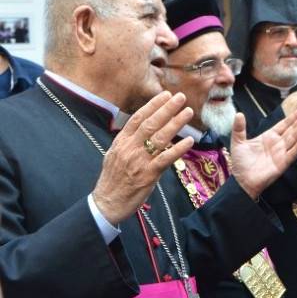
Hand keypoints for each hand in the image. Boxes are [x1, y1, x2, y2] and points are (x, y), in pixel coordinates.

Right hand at [93, 91, 193, 225]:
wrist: (107, 203)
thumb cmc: (113, 179)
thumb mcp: (115, 155)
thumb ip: (129, 141)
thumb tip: (143, 128)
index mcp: (121, 142)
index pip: (138, 118)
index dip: (153, 105)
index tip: (165, 94)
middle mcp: (130, 148)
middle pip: (150, 124)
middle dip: (167, 109)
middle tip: (181, 97)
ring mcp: (139, 161)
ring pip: (160, 138)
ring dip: (176, 123)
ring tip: (188, 112)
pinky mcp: (148, 175)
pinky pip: (166, 159)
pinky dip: (178, 149)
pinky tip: (189, 141)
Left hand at [231, 107, 296, 199]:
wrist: (241, 181)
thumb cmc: (240, 163)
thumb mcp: (238, 142)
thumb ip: (239, 128)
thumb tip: (239, 113)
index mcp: (269, 137)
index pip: (284, 124)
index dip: (293, 116)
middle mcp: (277, 144)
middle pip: (292, 129)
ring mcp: (281, 154)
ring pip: (293, 139)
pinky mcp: (281, 164)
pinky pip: (291, 155)